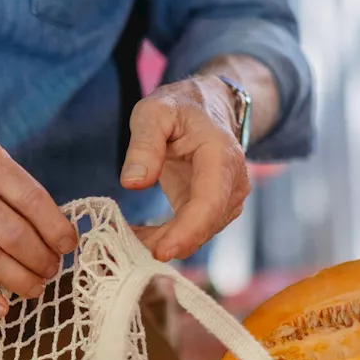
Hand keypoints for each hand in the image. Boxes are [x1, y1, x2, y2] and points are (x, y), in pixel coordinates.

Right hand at [0, 135, 77, 316]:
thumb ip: (11, 186)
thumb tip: (54, 230)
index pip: (31, 198)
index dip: (55, 227)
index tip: (68, 246)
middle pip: (14, 233)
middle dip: (41, 259)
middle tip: (51, 270)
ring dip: (20, 280)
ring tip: (35, 288)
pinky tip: (1, 308)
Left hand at [121, 76, 250, 260]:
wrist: (205, 107)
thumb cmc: (179, 107)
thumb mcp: (153, 112)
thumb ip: (144, 144)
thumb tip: (133, 183)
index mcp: (220, 156)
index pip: (209, 202)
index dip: (186, 232)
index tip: (159, 253)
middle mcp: (233, 182)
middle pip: (204, 226)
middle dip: (167, 243)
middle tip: (126, 249)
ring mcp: (228, 199)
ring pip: (198, 235)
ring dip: (163, 243)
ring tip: (127, 238)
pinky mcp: (216, 209)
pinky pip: (192, 232)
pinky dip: (166, 239)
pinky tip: (140, 236)